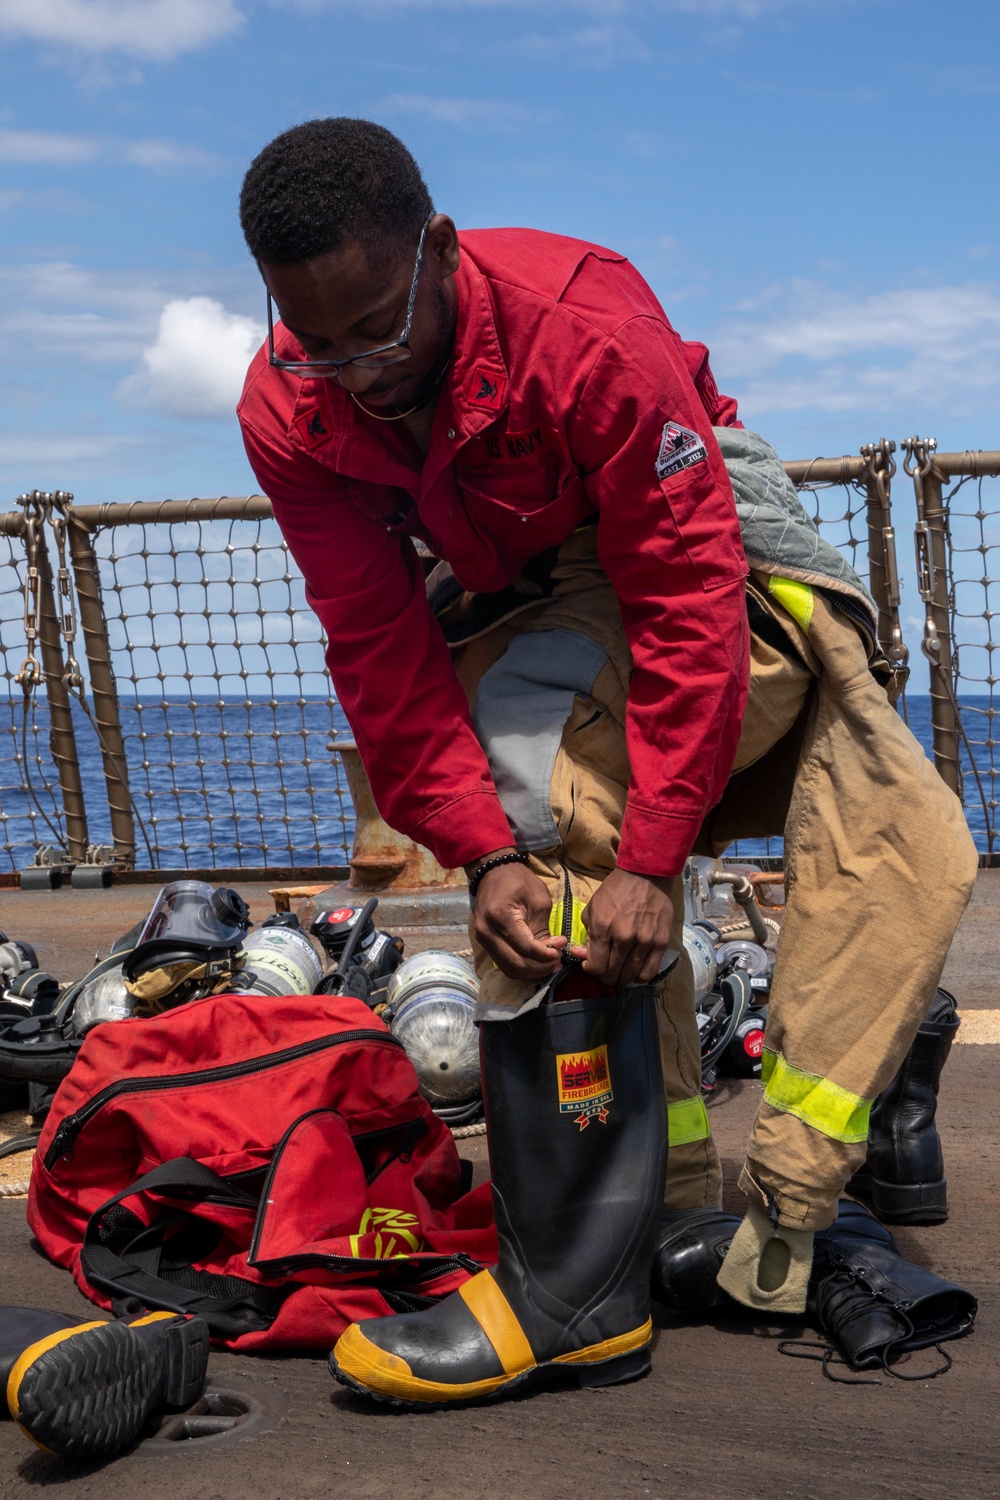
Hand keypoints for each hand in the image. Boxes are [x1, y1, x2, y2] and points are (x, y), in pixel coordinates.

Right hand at [469, 852, 565, 981]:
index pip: (525, 947)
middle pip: (516, 963)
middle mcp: (487, 931)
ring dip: (531, 972)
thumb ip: (543, 928)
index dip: (546, 954)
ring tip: (549, 965)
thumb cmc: (518, 881)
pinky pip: (504, 964)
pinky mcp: (484, 943)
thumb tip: (551, 950)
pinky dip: (521, 968)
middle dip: (540, 967)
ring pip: (509, 968)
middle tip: (557, 961)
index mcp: (500, 916)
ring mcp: (482, 939)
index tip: (561, 949)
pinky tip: (536, 964)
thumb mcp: (538, 899)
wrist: (494, 873)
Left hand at [574, 868, 673, 985]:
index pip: (596, 966)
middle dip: (606, 975)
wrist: (645, 874)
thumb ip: (587, 935)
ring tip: (622, 968)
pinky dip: (641, 975)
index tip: (592, 964)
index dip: (591, 970)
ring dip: (623, 976)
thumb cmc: (615, 890)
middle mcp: (624, 938)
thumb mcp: (592, 908)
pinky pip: (650, 971)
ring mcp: (644, 941)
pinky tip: (636, 968)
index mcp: (603, 928)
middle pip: (613, 974)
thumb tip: (582, 955)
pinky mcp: (661, 942)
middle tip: (607, 966)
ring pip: (631, 976)